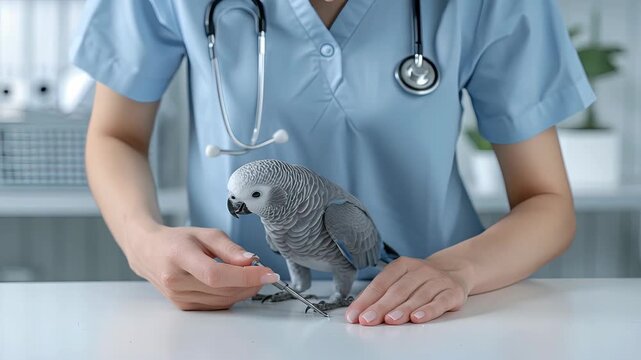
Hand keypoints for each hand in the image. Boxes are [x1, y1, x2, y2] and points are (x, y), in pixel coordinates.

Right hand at [124, 225, 279, 309]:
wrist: (148, 251)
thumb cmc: (177, 240)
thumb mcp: (206, 234)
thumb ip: (230, 248)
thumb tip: (251, 262)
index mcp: (180, 257)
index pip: (216, 274)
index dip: (246, 277)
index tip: (268, 273)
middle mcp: (176, 281)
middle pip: (223, 290)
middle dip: (250, 283)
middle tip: (264, 272)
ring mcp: (178, 296)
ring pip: (222, 301)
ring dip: (243, 291)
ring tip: (250, 276)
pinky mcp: (183, 306)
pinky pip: (215, 305)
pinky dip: (231, 296)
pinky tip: (235, 284)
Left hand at [345, 256, 471, 325]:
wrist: (455, 271)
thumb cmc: (420, 280)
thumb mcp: (401, 280)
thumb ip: (382, 294)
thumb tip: (358, 312)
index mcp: (402, 265)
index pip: (381, 283)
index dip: (366, 299)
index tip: (354, 315)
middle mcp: (420, 270)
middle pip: (398, 290)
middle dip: (380, 306)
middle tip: (367, 320)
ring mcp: (437, 280)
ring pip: (418, 296)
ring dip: (403, 309)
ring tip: (390, 320)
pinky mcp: (453, 292)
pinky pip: (440, 302)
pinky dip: (429, 310)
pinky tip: (418, 318)